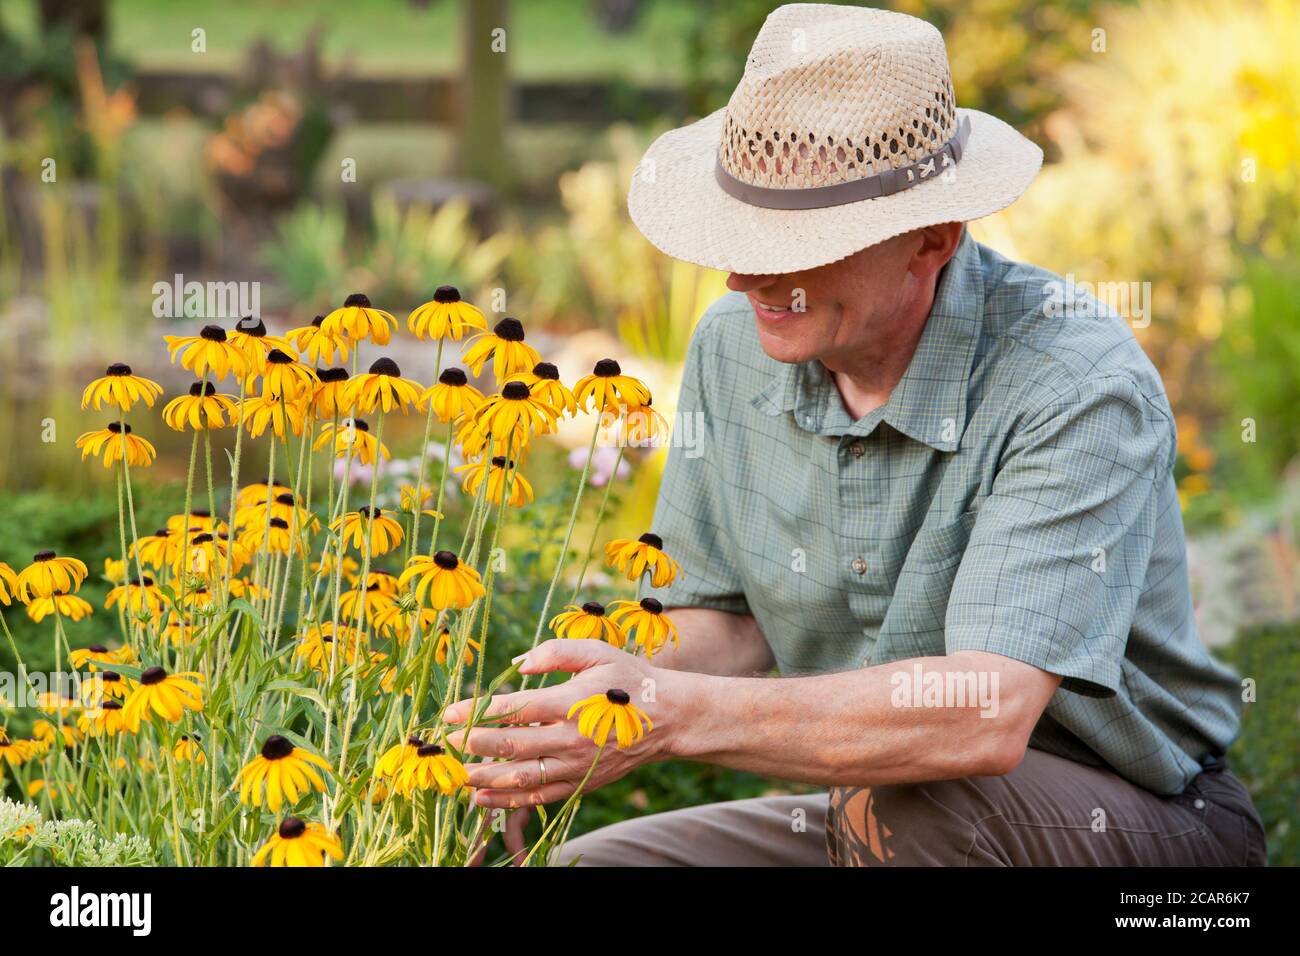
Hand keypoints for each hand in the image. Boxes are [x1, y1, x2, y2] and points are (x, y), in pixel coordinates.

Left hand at [444, 638, 680, 812]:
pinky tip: (480, 798)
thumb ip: (555, 652)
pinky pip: (538, 797)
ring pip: (520, 777)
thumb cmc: (629, 679)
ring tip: (455, 773)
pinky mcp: (581, 783)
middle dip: (471, 744)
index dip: (477, 711)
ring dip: (482, 777)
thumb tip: (517, 666)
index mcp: (571, 702)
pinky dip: (506, 801)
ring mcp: (576, 765)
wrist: (669, 718)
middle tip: (444, 742)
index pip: (515, 709)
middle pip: (510, 746)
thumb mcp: (597, 651)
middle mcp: (571, 738)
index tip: (449, 712)